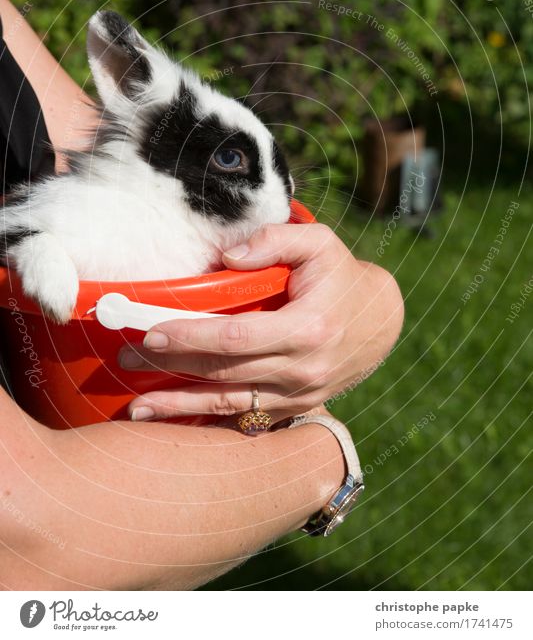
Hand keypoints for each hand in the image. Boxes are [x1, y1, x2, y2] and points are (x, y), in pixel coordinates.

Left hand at [119, 223, 403, 422]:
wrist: (380, 322)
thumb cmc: (342, 276)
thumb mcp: (320, 243)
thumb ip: (276, 239)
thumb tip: (226, 256)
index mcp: (309, 328)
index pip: (238, 337)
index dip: (192, 336)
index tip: (152, 332)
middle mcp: (304, 369)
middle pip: (225, 373)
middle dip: (172, 368)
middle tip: (126, 361)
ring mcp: (302, 395)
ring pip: (231, 405)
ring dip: (181, 407)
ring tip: (136, 410)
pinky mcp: (297, 407)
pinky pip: (247, 417)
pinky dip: (209, 421)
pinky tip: (175, 422)